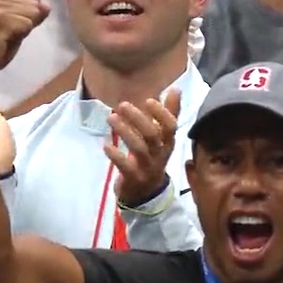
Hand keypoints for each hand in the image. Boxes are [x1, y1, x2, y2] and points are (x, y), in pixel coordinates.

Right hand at [0, 0, 49, 82]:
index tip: (11, 29)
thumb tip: (47, 6)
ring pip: (30, 14)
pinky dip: (21, 35)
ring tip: (5, 38)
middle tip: (7, 35)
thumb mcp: (13, 29)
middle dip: (26, 22)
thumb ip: (29, 16)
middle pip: (31, 4)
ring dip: (23, 30)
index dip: (28, 16)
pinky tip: (5, 41)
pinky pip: (26, 24)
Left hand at [105, 89, 180, 205]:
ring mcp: (147, 168)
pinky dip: (115, 155)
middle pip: (153, 135)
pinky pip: (125, 166)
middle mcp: (160, 154)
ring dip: (125, 132)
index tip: (149, 100)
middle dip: (138, 119)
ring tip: (111, 118)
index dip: (161, 113)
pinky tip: (106, 145)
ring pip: (138, 148)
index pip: (171, 126)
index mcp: (168, 143)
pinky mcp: (133, 178)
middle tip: (122, 105)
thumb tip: (176, 89)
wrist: (146, 194)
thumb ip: (168, 114)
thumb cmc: (153, 158)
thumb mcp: (162, 138)